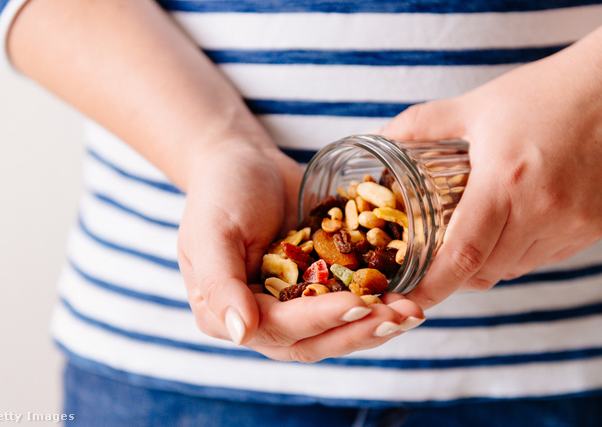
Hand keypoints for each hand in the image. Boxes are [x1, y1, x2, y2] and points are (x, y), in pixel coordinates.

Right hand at [178, 140, 423, 361]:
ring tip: (412, 311)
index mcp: (227, 314)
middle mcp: (262, 318)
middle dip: (358, 331)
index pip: (278, 329)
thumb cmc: (220, 192)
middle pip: (313, 340)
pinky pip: (349, 298)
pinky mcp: (319, 284)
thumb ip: (219, 284)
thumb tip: (241, 334)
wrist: (245, 163)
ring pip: (336, 329)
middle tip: (399, 317)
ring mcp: (293, 304)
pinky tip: (408, 292)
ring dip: (375, 323)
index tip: (359, 304)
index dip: (320, 320)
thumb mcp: (211, 232)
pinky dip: (377, 299)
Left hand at [380, 31, 601, 308]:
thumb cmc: (544, 94)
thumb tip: (383, 137)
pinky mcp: (593, 226)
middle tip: (433, 260)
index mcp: (506, 183)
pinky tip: (511, 228)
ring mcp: (573, 223)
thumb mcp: (477, 106)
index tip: (408, 297)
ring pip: (515, 269)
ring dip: (487, 264)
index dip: (432, 286)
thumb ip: (423, 124)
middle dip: (454, 275)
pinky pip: (545, 258)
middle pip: (486, 271)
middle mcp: (542, 211)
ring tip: (472, 240)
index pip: (463, 256)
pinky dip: (519, 254)